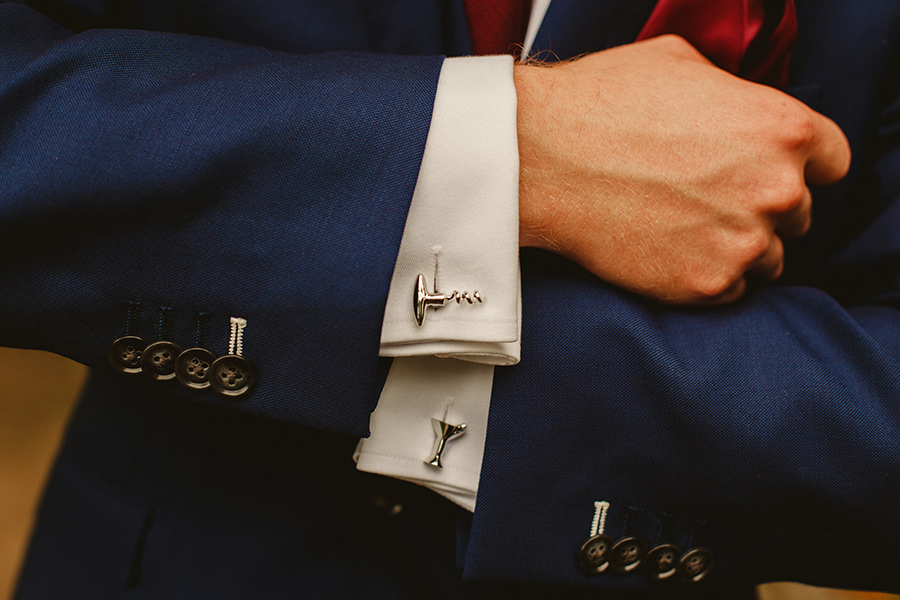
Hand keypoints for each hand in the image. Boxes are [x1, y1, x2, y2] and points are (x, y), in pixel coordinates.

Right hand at [516, 35, 850, 303]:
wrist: (541, 157)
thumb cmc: (601, 101)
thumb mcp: (681, 64)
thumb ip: (733, 93)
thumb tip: (736, 111)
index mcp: (784, 128)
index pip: (833, 162)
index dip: (798, 167)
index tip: (767, 174)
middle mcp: (776, 188)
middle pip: (799, 214)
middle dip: (760, 206)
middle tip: (707, 199)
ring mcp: (742, 242)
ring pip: (767, 258)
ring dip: (736, 247)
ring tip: (683, 228)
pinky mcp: (704, 285)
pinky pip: (728, 291)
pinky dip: (703, 276)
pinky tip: (666, 250)